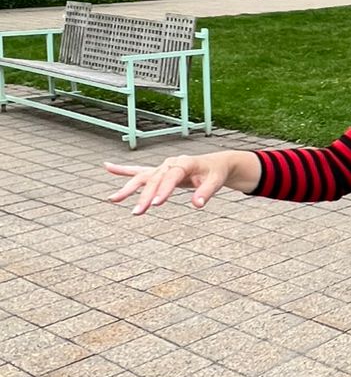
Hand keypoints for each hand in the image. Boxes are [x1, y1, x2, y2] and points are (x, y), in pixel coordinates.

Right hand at [104, 152, 235, 215]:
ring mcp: (162, 167)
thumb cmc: (215, 173)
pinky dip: (123, 170)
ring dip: (128, 188)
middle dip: (145, 196)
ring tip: (113, 199)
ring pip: (142, 177)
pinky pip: (138, 170)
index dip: (164, 190)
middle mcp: (170, 163)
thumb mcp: (216, 182)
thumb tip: (197, 205)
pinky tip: (107, 167)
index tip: (156, 204)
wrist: (214, 164)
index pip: (172, 176)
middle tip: (136, 213)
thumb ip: (206, 193)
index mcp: (185, 163)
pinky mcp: (158, 172)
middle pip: (154, 179)